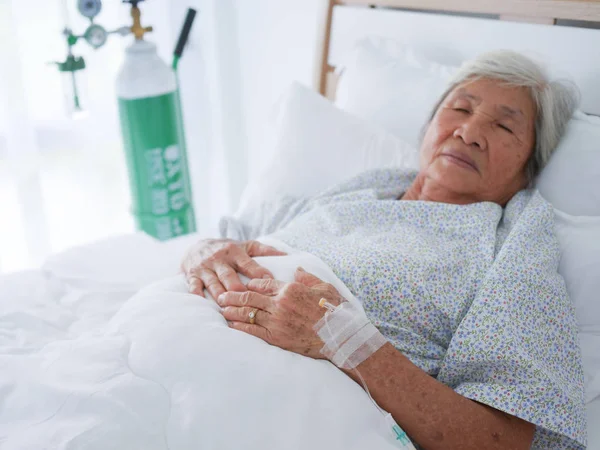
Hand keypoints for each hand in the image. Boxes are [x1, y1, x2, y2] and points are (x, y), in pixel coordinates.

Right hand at [181, 239, 286, 298]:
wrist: (197, 245)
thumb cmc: (228, 249)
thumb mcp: (246, 245)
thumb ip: (265, 251)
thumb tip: (287, 256)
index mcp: (235, 252)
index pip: (248, 264)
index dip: (259, 273)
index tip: (270, 283)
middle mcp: (220, 259)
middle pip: (230, 276)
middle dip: (238, 289)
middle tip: (248, 301)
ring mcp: (205, 268)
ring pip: (213, 283)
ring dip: (220, 295)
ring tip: (227, 307)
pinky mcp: (192, 275)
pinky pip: (194, 286)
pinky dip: (197, 295)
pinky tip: (203, 304)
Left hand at [217, 267, 342, 359]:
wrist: (341, 336)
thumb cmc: (335, 311)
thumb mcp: (324, 287)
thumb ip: (308, 277)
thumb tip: (297, 270)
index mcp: (291, 289)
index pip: (264, 284)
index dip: (251, 284)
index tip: (244, 285)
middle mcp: (280, 303)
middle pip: (250, 297)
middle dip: (233, 295)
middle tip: (221, 295)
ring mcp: (277, 321)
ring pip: (248, 313)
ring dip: (232, 309)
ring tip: (221, 308)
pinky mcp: (276, 337)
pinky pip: (252, 330)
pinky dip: (240, 326)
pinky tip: (231, 324)